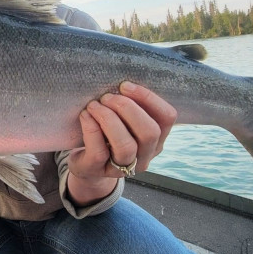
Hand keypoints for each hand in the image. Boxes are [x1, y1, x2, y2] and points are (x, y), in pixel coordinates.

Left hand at [67, 82, 176, 200]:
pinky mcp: (98, 170)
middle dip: (127, 108)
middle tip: (107, 97)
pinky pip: (99, 152)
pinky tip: (85, 116)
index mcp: (157, 139)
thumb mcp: (124, 120)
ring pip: (126, 145)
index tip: (125, 85)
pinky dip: (91, 129)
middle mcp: (145, 156)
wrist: (86, 163)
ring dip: (109, 119)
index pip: (167, 117)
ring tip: (94, 105)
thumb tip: (122, 83)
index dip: (149, 98)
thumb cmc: (107, 133)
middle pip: (149, 132)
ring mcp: (123, 168)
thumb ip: (130, 106)